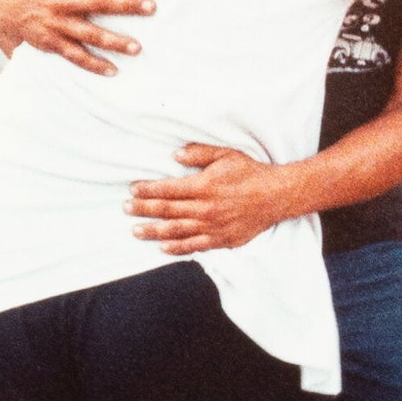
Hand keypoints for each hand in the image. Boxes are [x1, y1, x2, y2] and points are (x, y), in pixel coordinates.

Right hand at [0, 0, 152, 73]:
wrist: (4, 8)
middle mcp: (62, 1)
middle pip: (99, 3)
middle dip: (127, 6)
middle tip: (152, 7)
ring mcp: (58, 24)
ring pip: (90, 34)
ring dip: (114, 42)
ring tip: (138, 48)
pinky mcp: (53, 43)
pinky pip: (75, 56)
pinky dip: (93, 65)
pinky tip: (113, 71)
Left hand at [126, 145, 299, 253]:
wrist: (276, 195)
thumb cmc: (250, 172)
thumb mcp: (226, 154)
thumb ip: (199, 153)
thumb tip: (174, 155)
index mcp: (204, 186)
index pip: (168, 189)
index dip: (147, 190)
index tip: (132, 189)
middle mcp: (205, 208)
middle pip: (167, 210)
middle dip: (143, 209)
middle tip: (125, 208)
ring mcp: (213, 226)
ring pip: (176, 231)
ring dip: (154, 231)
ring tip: (136, 231)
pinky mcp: (222, 239)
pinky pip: (195, 245)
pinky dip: (178, 247)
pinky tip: (163, 247)